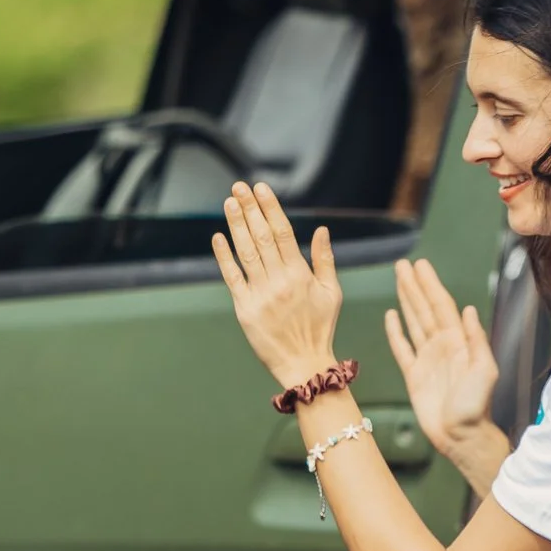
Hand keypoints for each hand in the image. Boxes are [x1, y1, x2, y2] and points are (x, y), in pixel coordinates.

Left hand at [212, 183, 341, 389]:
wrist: (304, 364)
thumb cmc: (320, 327)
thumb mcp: (332, 293)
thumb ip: (325, 260)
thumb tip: (321, 230)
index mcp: (301, 274)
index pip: (283, 231)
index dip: (270, 207)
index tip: (260, 188)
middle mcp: (279, 281)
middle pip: (262, 236)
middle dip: (249, 209)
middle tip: (239, 187)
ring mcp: (260, 294)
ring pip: (246, 252)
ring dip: (236, 225)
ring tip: (229, 202)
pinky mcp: (244, 309)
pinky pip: (232, 277)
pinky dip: (224, 256)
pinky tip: (218, 237)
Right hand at [385, 258, 499, 456]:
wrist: (461, 436)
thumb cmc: (476, 407)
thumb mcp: (484, 370)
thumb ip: (476, 339)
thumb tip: (467, 309)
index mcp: (458, 342)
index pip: (442, 306)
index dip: (430, 285)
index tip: (421, 266)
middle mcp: (442, 346)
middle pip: (425, 308)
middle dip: (414, 286)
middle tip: (404, 264)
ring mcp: (426, 359)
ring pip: (413, 321)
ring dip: (405, 300)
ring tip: (398, 280)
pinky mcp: (413, 375)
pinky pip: (402, 347)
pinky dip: (395, 331)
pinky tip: (391, 315)